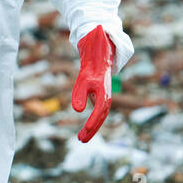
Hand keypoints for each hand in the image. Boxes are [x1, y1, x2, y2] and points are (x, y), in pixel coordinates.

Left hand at [72, 25, 114, 142]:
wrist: (99, 42)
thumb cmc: (92, 57)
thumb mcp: (83, 75)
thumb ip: (80, 92)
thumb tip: (77, 110)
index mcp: (104, 87)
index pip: (100, 109)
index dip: (93, 121)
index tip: (84, 132)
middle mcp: (105, 90)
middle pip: (102, 114)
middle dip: (92, 128)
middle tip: (81, 140)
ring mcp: (103, 89)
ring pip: (101, 111)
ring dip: (92, 125)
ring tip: (82, 138)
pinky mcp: (98, 88)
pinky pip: (98, 107)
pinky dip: (93, 117)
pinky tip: (86, 126)